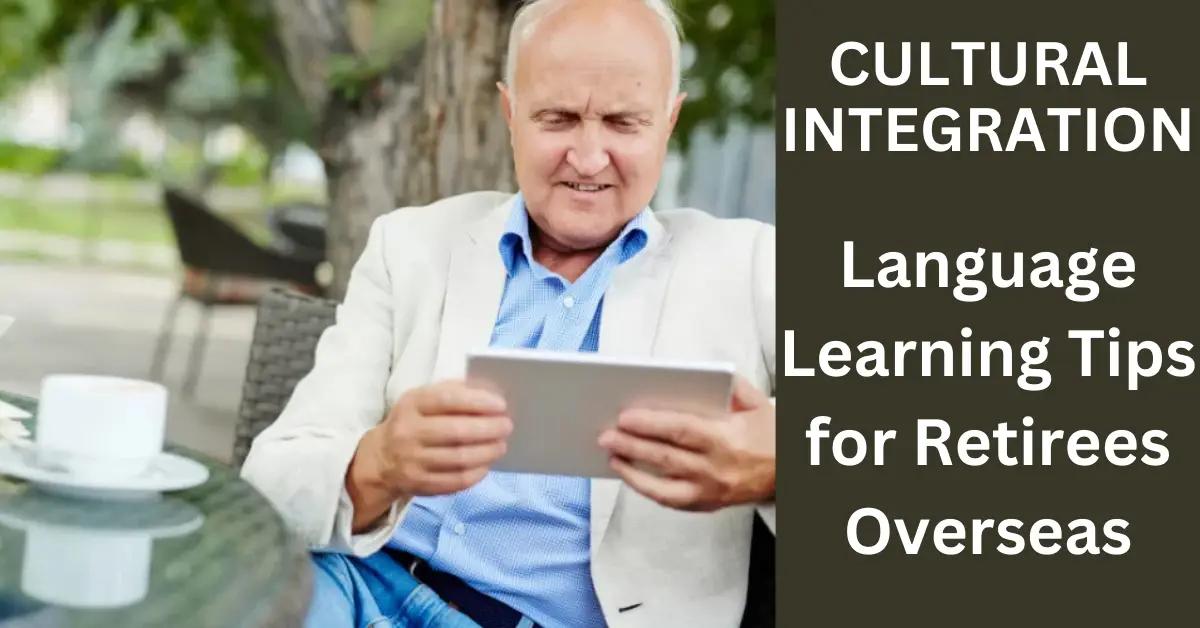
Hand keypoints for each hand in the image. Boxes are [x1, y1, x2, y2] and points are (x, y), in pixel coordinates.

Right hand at [347, 380, 510, 529]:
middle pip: (455, 432)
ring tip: (501, 445)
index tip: (501, 404)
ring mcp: (412, 461)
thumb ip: (454, 392)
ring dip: (487, 452)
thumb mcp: (424, 399)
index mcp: (411, 404)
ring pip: (458, 459)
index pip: (447, 400)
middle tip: (507, 426)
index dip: (477, 402)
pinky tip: (487, 464)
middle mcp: (408, 433)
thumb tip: (491, 393)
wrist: (381, 458)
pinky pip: (455, 481)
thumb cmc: (415, 421)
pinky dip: (477, 473)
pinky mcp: (419, 484)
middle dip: (488, 429)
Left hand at [598, 376, 774, 511]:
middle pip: (665, 457)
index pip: (680, 430)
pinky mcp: (707, 505)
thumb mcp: (757, 403)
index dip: (650, 424)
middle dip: (631, 446)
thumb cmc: (771, 434)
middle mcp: (716, 469)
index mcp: (727, 439)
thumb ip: (730, 387)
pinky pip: (671, 501)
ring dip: (632, 471)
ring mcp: (710, 492)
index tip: (625, 417)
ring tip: (611, 456)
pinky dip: (647, 489)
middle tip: (604, 435)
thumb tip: (697, 377)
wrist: (790, 472)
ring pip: (662, 486)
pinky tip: (631, 476)